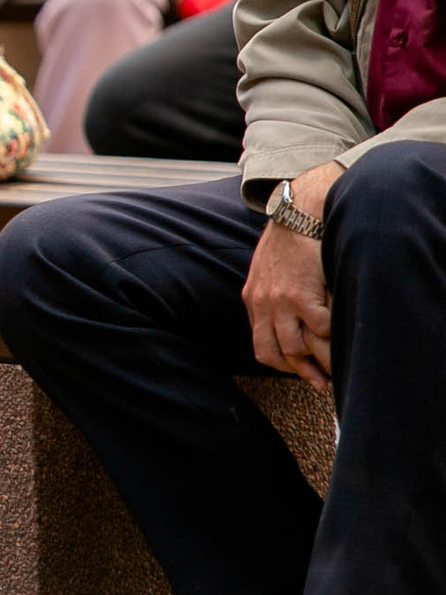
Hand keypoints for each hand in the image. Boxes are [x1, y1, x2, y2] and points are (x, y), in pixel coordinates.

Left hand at [244, 162, 340, 390]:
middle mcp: (262, 305)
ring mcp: (280, 302)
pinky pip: (319, 329)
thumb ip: (272, 296)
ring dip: (318, 362)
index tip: (301, 372)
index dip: (282, 364)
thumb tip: (287, 320)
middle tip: (320, 381)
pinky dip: (332, 337)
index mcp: (253, 300)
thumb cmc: (289, 241)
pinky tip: (342, 337)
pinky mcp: (301, 295)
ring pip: (296, 348)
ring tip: (336, 368)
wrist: (298, 213)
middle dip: (298, 372)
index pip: (261, 345)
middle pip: (274, 354)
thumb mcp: (267, 271)